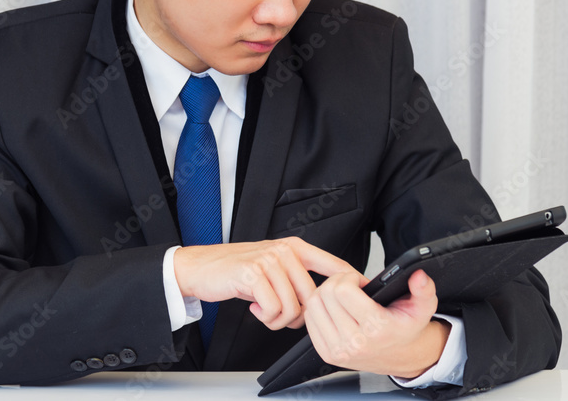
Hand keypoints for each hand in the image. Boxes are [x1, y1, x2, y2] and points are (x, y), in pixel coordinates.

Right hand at [173, 237, 359, 330]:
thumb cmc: (237, 272)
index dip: (351, 279)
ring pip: (293, 307)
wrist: (202, 269)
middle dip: (299, 316)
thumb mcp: (272, 269)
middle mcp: (284, 251)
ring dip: (278, 319)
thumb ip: (296, 278)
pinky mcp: (254, 274)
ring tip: (263, 309)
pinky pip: (274, 309)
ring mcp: (269, 260)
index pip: (333, 264)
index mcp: (294, 248)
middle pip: (313, 297)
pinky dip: (265, 318)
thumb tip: (321, 303)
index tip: (366, 288)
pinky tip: (254, 307)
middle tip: (278, 313)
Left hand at [305, 269, 450, 378]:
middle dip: (336, 282)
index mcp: (376, 328)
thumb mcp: (422, 308)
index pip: (343, 290)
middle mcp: (355, 342)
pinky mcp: (326, 354)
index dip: (349, 277)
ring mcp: (338, 350)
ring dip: (325, 294)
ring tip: (342, 296)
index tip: (358, 281)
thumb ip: (424, 289)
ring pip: (314, 304)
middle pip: (325, 294)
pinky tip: (334, 309)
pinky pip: (309, 319)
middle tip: (350, 286)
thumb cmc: (405, 329)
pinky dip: (318, 309)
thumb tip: (419, 276)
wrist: (401, 356)